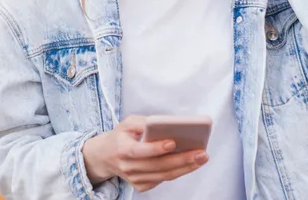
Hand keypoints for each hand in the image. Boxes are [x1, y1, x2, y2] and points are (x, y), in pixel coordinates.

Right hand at [82, 115, 208, 192]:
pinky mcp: (141, 185)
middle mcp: (128, 167)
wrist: (106, 156)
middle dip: (182, 159)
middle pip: (158, 166)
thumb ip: (144, 122)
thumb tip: (165, 124)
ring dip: (185, 167)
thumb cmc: (121, 135)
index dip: (156, 148)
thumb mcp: (127, 122)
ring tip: (202, 157)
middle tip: (200, 152)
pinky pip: (163, 179)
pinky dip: (179, 171)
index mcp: (122, 149)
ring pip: (164, 175)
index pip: (140, 151)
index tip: (173, 142)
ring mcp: (135, 179)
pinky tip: (191, 163)